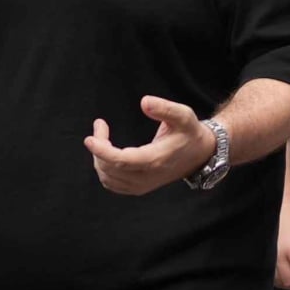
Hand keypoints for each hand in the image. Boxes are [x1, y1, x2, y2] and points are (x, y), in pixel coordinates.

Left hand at [84, 96, 215, 195]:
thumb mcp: (184, 115)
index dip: (101, 150)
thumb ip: (164, 108)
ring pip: (108, 178)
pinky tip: (106, 153)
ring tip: (102, 137)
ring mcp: (142, 185)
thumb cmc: (189, 132)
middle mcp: (147, 177)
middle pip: (110, 168)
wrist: (199, 155)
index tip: (90, 138)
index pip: (120, 161)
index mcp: (155, 160)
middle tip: (100, 126)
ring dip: (99, 158)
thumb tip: (144, 102)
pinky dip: (104, 169)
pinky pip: (112, 184)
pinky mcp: (139, 188)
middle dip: (98, 147)